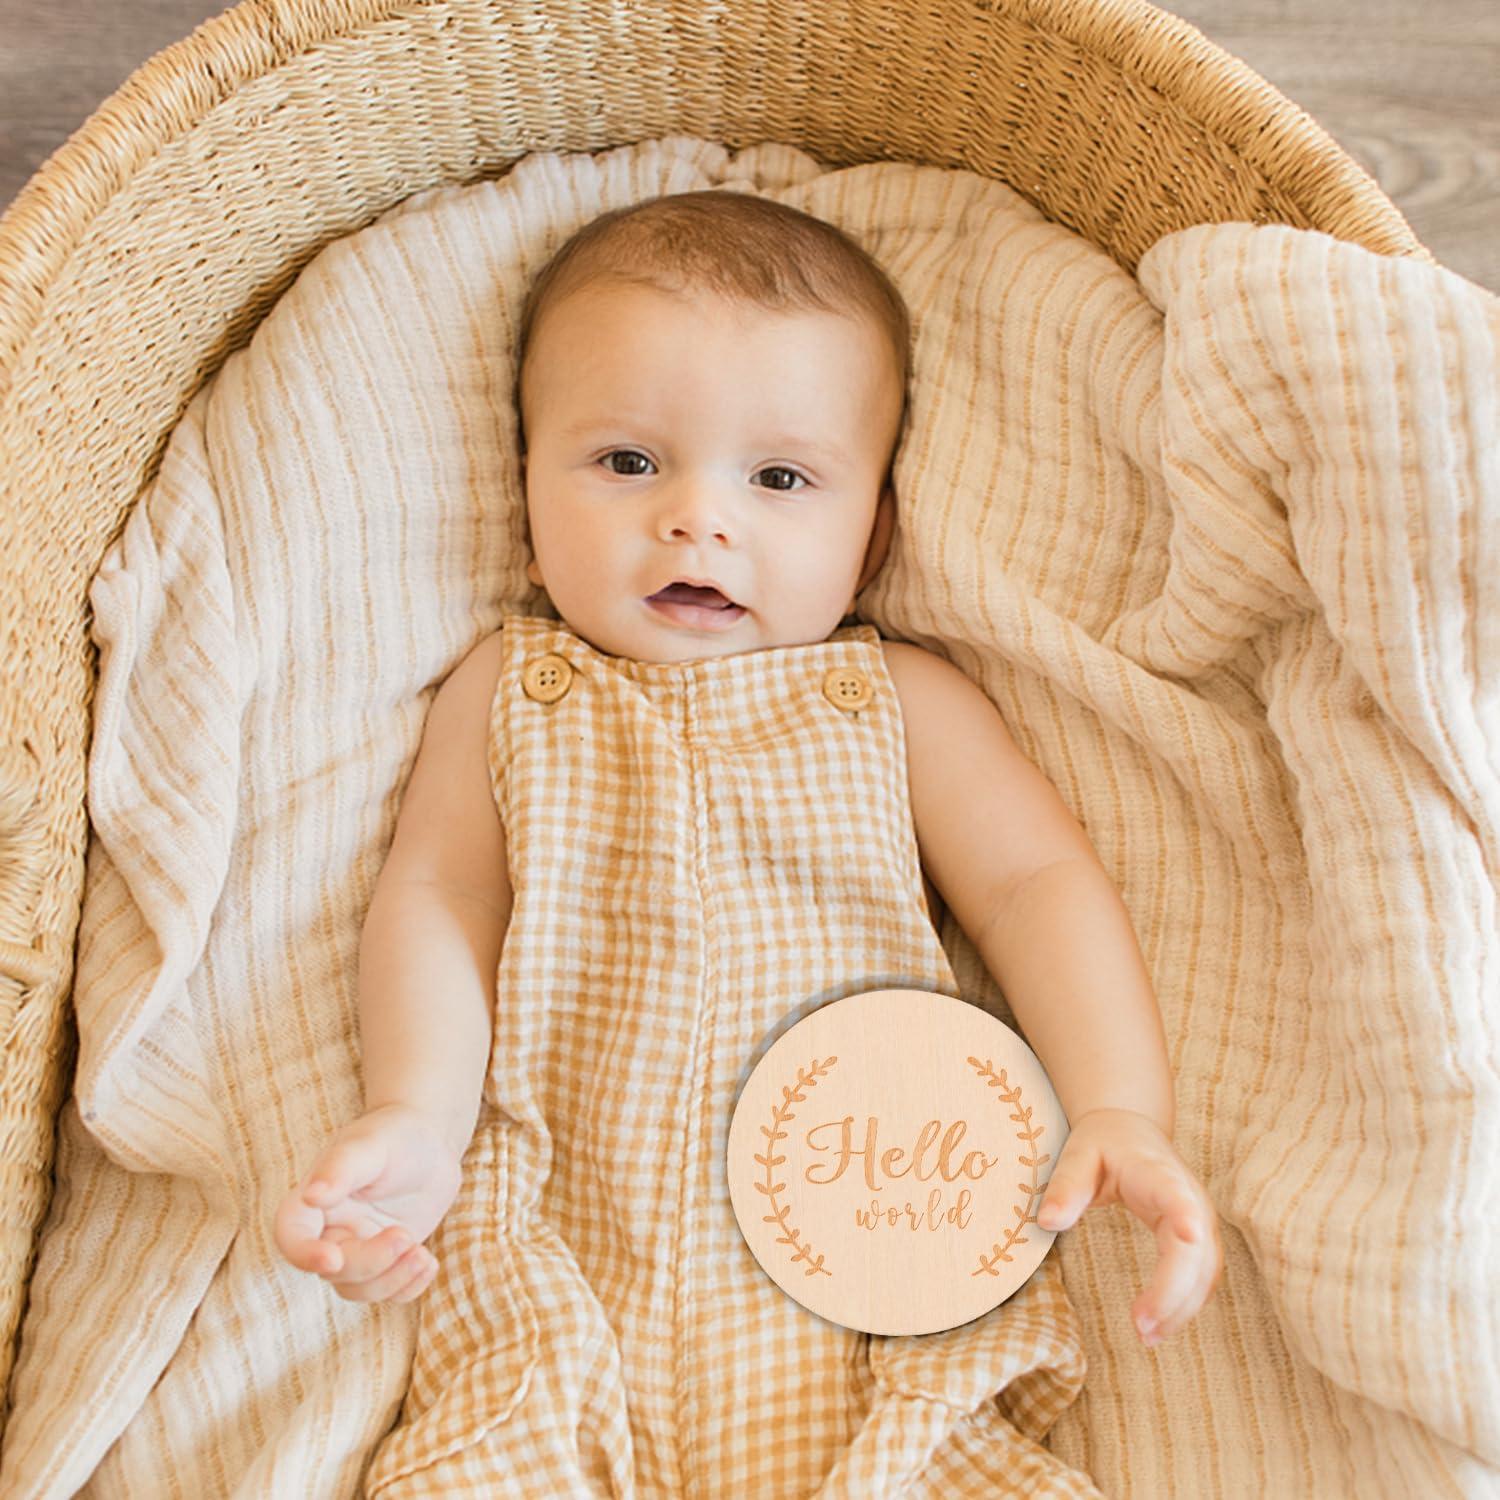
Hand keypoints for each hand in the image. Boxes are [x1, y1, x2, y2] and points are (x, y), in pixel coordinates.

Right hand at [273, 1103, 463, 1303]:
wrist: (432, 1140)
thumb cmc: (395, 1134)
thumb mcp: (370, 1145)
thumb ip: (340, 1168)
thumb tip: (311, 1196)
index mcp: (313, 1201)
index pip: (291, 1236)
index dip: (304, 1255)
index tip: (333, 1259)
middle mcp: (330, 1229)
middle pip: (333, 1270)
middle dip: (369, 1263)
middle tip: (404, 1237)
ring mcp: (358, 1247)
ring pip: (358, 1288)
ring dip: (391, 1280)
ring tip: (422, 1255)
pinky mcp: (387, 1259)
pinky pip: (388, 1291)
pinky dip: (408, 1287)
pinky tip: (429, 1264)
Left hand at [1036, 1107, 1220, 1347]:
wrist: (1132, 1131)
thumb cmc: (1103, 1143)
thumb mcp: (1078, 1154)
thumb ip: (1065, 1186)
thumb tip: (1048, 1222)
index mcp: (1160, 1175)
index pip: (1180, 1198)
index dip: (1188, 1218)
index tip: (1190, 1236)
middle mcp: (1190, 1198)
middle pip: (1196, 1251)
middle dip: (1174, 1291)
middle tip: (1140, 1328)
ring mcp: (1200, 1219)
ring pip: (1205, 1271)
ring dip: (1182, 1307)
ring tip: (1146, 1336)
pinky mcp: (1199, 1238)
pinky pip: (1201, 1277)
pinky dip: (1185, 1303)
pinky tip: (1159, 1325)